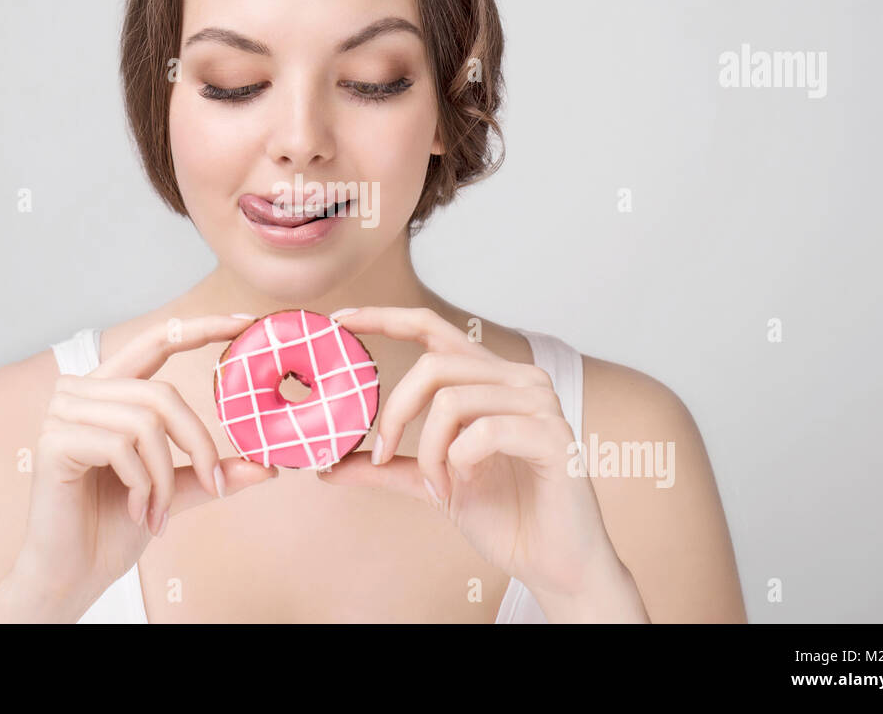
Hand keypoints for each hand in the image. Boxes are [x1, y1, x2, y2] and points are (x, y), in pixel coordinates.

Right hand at [0, 315, 278, 620]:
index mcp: (107, 391)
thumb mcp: (172, 490)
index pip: (156, 342)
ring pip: (147, 423)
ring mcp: (62, 413)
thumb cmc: (114, 527)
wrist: (72, 574)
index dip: (200, 328)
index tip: (244, 322)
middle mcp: (79, 392)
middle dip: (198, 443)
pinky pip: (123, 447)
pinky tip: (138, 511)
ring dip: (166, 477)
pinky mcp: (55, 440)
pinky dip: (143, 485)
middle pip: (162, 394)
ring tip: (159, 512)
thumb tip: (267, 466)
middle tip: (214, 486)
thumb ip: (209, 470)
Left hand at [317, 307, 625, 602]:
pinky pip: (481, 432)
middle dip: (395, 414)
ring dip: (428, 453)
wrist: (555, 564)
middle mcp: (518, 378)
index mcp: (490, 378)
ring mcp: (538, 403)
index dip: (383, 317)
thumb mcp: (431, 484)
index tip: (340, 322)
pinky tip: (466, 484)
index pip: (432, 328)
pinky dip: (458, 463)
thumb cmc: (505, 516)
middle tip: (381, 456)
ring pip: (450, 400)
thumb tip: (327, 465)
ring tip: (437, 486)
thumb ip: (387, 468)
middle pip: (432, 365)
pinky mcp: (552, 434)